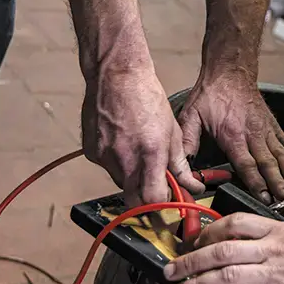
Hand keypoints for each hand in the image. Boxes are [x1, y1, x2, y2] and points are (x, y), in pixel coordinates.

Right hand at [82, 65, 203, 204]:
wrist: (116, 75)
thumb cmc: (148, 98)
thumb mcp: (172, 132)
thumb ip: (180, 165)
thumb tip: (193, 186)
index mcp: (149, 154)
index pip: (152, 200)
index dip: (161, 208)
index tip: (168, 206)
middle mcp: (124, 160)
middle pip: (133, 200)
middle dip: (145, 201)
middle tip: (155, 189)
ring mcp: (103, 157)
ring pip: (120, 184)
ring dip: (132, 178)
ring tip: (139, 153)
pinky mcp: (90, 152)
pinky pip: (107, 168)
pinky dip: (117, 163)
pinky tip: (123, 143)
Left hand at [179, 66, 283, 202]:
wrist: (230, 72)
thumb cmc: (212, 93)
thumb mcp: (191, 116)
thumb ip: (188, 141)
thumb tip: (183, 165)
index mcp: (233, 135)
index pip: (247, 164)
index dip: (256, 183)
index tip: (264, 197)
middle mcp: (253, 134)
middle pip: (269, 164)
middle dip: (280, 184)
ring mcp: (266, 131)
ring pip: (283, 156)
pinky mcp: (274, 127)